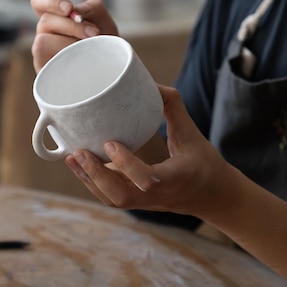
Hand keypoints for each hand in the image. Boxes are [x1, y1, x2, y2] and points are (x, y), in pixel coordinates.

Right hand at [30, 0, 118, 72]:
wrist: (114, 70)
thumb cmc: (105, 44)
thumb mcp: (103, 21)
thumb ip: (91, 8)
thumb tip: (75, 11)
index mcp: (55, 18)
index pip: (39, 2)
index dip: (50, 1)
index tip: (69, 8)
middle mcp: (45, 35)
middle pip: (45, 21)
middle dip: (73, 26)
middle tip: (94, 33)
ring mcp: (42, 55)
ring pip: (42, 42)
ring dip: (70, 44)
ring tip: (90, 51)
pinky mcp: (44, 74)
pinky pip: (47, 63)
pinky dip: (67, 61)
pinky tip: (82, 63)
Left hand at [64, 84, 238, 219]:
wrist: (215, 197)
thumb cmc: (205, 163)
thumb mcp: (193, 133)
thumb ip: (173, 107)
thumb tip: (150, 83)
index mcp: (175, 179)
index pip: (146, 180)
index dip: (125, 164)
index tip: (109, 143)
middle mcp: (158, 196)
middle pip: (121, 198)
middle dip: (96, 176)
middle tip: (79, 152)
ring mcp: (147, 203)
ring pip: (113, 200)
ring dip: (89, 180)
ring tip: (72, 157)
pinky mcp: (139, 203)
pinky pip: (112, 198)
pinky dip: (94, 183)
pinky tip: (81, 165)